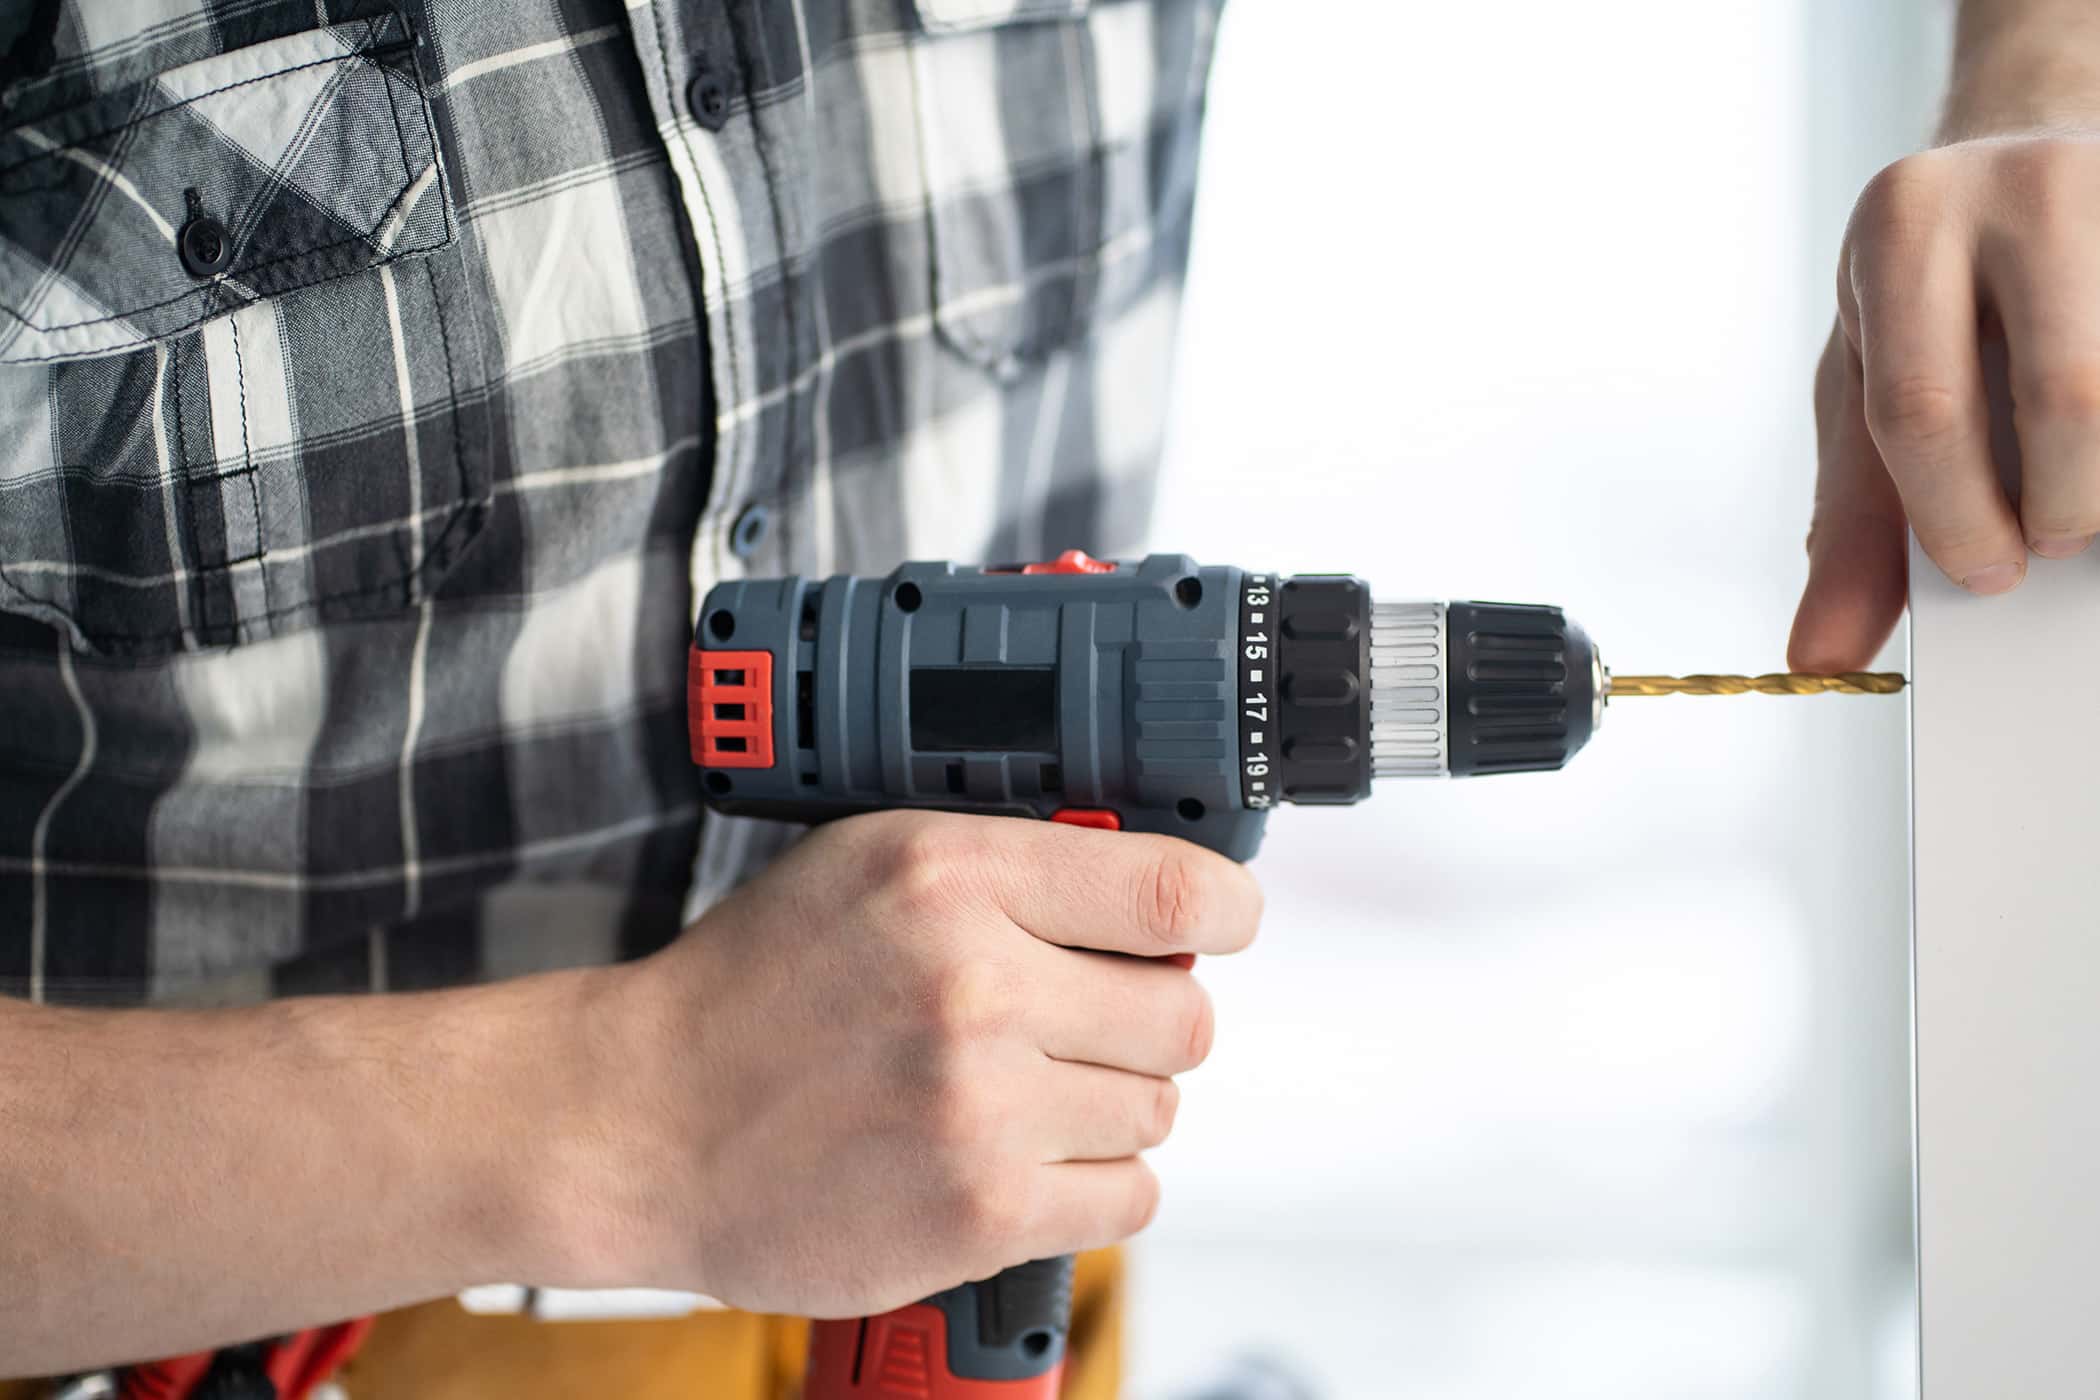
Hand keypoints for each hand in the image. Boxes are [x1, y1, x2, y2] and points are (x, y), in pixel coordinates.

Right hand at [574, 810, 1261, 1316]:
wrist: (637, 1123)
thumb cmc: (752, 990)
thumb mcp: (866, 864)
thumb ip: (1007, 866)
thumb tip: (1150, 892)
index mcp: (951, 876)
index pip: (1173, 885)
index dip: (1225, 906)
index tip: (1224, 921)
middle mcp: (976, 983)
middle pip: (1184, 1011)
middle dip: (1147, 1019)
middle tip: (1080, 1025)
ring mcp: (981, 1106)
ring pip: (1160, 1108)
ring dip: (1112, 1105)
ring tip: (1024, 1096)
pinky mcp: (979, 1212)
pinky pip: (1127, 1198)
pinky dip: (1091, 1185)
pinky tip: (1020, 1160)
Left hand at [1790, 133, 2099, 670]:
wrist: (2030, 167)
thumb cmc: (1938, 300)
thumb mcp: (1868, 387)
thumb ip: (1852, 523)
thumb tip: (1819, 656)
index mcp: (1905, 225)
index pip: (1922, 405)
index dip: (1956, 516)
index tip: (1986, 572)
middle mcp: (2022, 187)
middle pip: (2072, 391)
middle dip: (2065, 500)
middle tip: (2052, 538)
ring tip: (2085, 494)